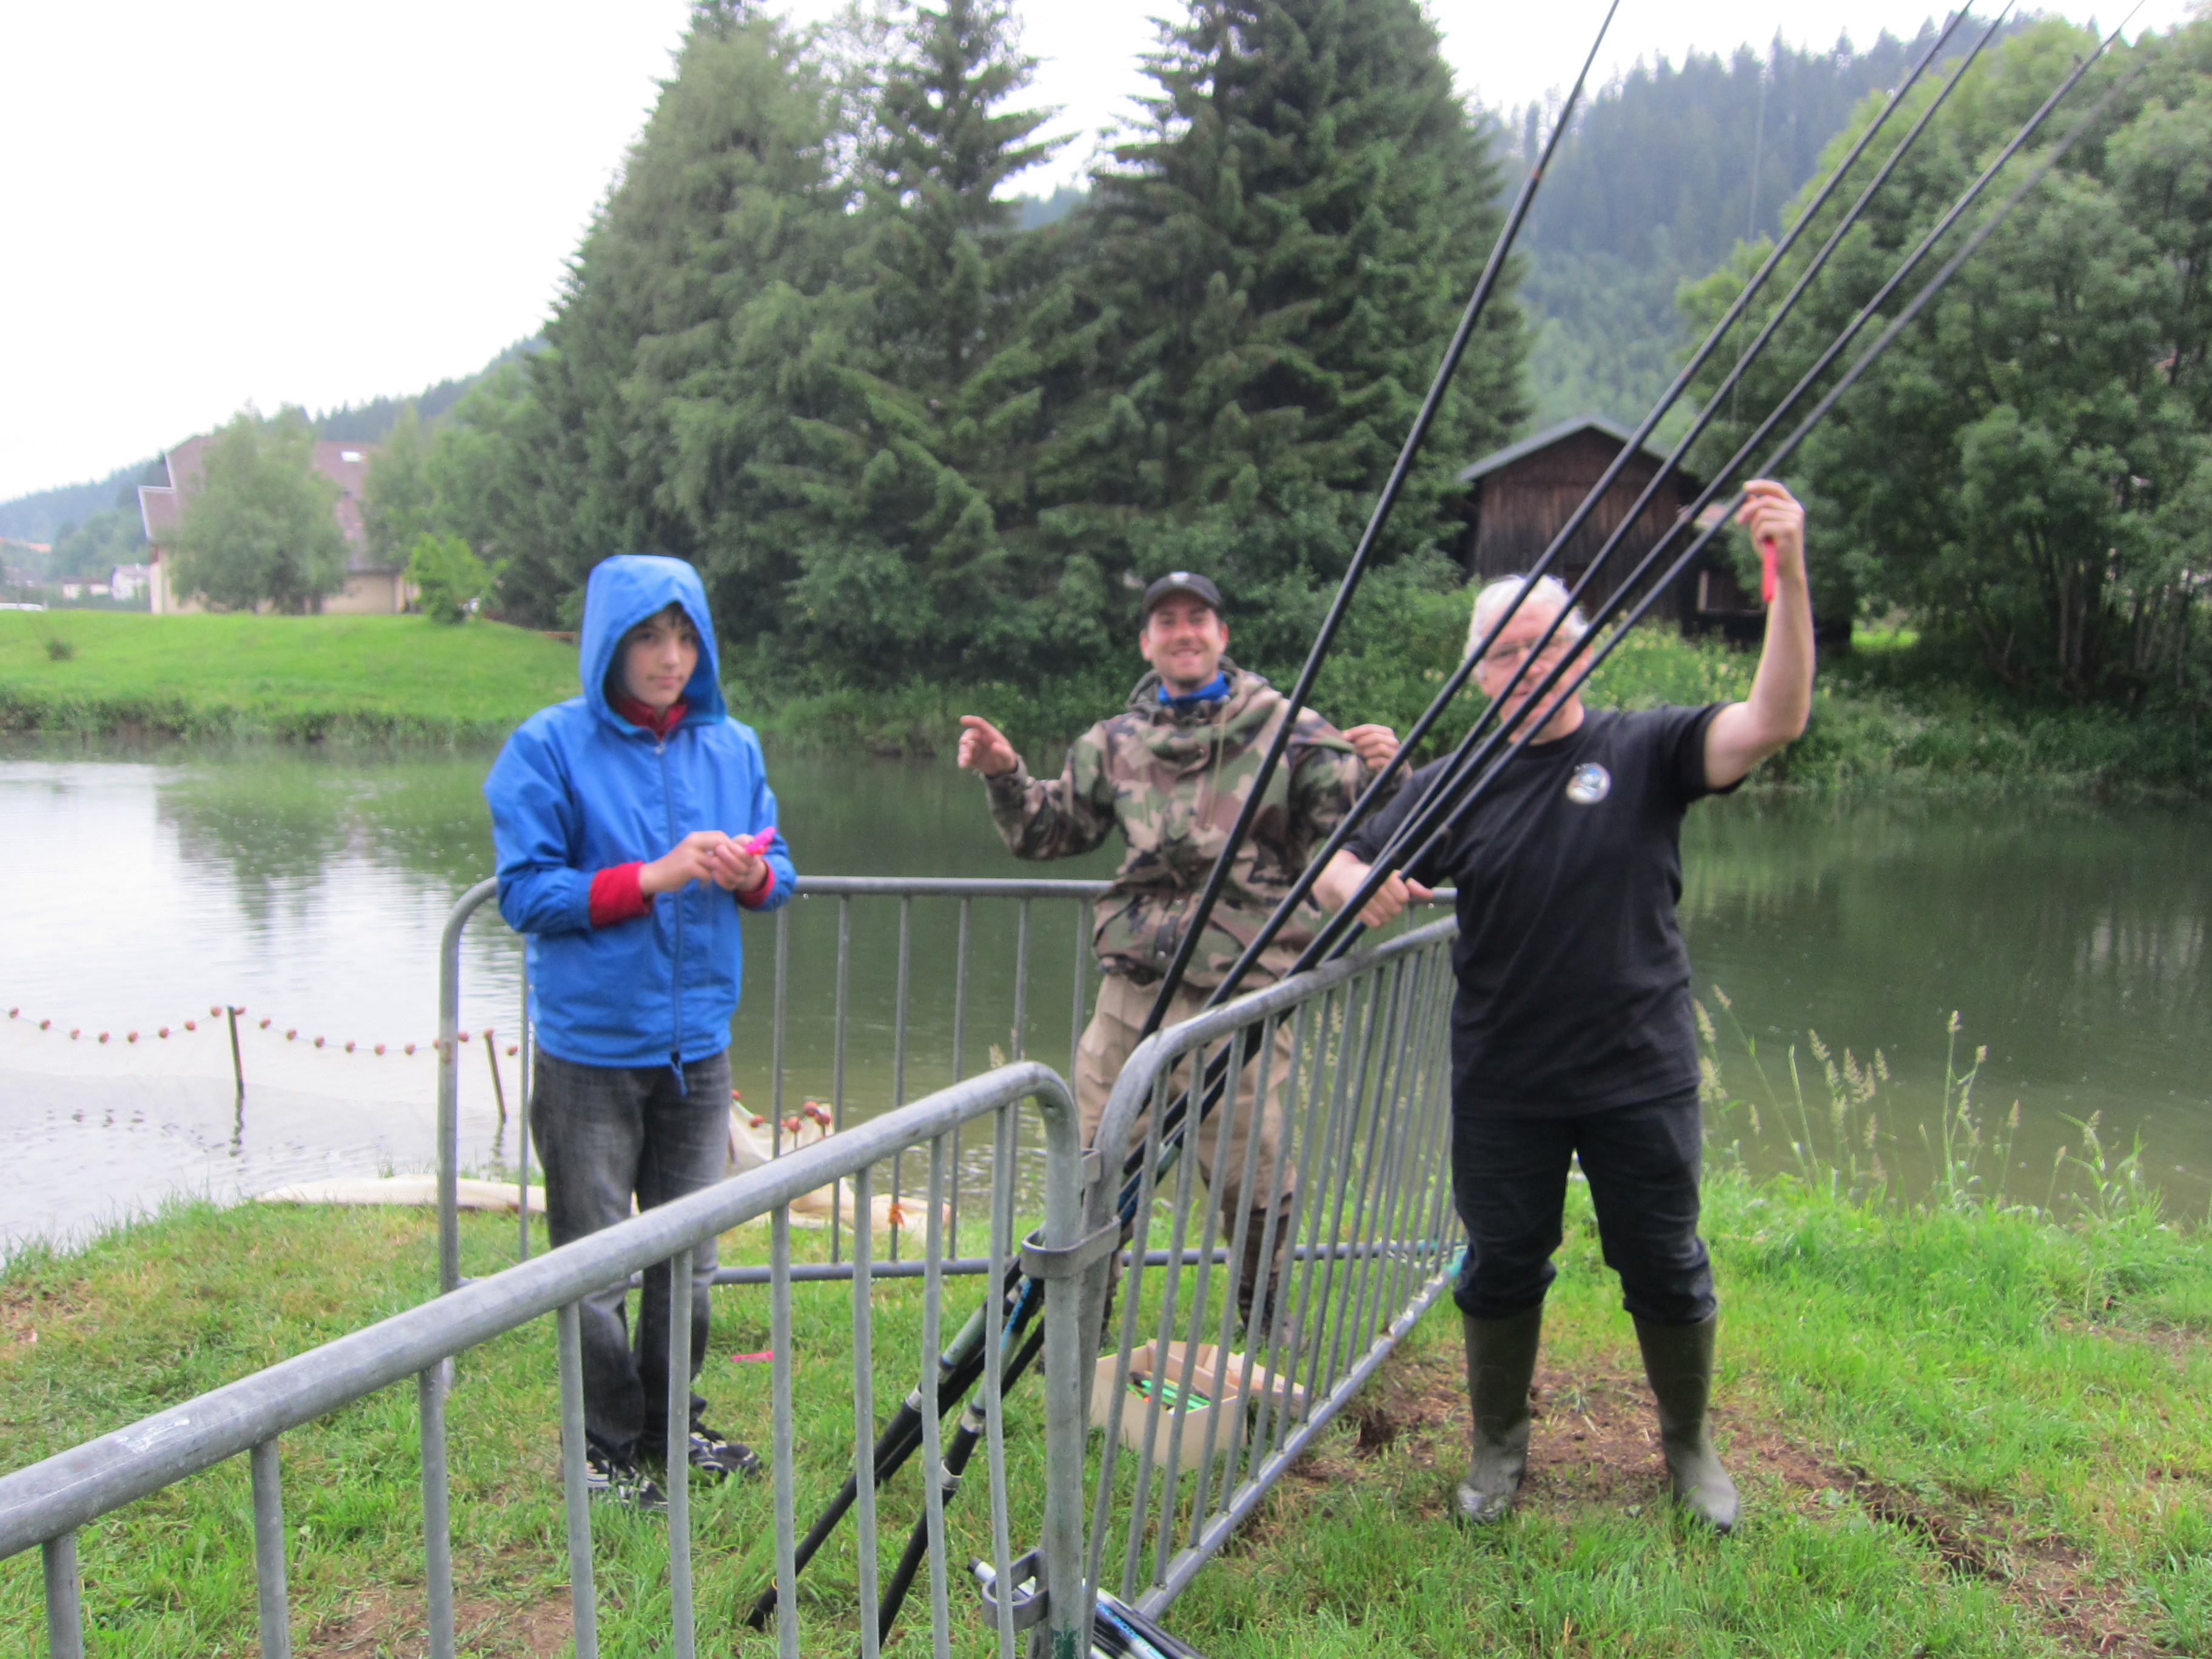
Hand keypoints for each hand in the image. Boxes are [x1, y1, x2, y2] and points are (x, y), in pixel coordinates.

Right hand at [641, 830, 731, 895]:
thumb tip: (730, 854)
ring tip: (717, 880)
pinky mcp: (688, 866)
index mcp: (695, 837)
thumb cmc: (676, 866)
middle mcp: (693, 841)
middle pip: (721, 845)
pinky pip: (707, 874)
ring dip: (719, 873)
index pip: (720, 835)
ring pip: (716, 862)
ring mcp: (690, 853)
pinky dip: (707, 881)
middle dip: (728, 859)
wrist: (655, 875)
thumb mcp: (692, 853)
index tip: (732, 860)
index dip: (730, 847)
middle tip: (729, 871)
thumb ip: (707, 851)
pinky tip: (702, 885)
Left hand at [705, 839, 766, 893]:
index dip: (740, 853)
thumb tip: (747, 842)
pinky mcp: (732, 885)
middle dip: (729, 859)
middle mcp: (748, 870)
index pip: (749, 858)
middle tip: (718, 849)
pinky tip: (714, 871)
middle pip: (742, 869)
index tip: (730, 845)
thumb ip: (745, 840)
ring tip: (714, 859)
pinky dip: (720, 879)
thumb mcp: (742, 841)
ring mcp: (740, 879)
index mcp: (753, 859)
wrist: (731, 859)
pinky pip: (728, 885)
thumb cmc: (737, 847)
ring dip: (723, 868)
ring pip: (735, 878)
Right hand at [957, 715, 1018, 777]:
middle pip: (970, 734)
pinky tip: (963, 765)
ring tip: (965, 760)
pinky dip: (962, 760)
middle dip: (965, 737)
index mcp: (989, 733)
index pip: (980, 724)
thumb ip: (1002, 751)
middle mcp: (980, 738)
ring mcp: (974, 748)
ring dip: (963, 752)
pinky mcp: (970, 757)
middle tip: (963, 742)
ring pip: (965, 746)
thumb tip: (994, 746)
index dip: (971, 721)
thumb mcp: (1007, 756)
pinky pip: (963, 757)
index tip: (962, 719)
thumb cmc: (1006, 759)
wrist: (1002, 770)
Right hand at [1312, 849, 1432, 928]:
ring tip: (1380, 905)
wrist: (1344, 880)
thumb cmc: (1374, 879)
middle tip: (1387, 899)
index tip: (1400, 895)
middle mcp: (1372, 887)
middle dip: (1394, 906)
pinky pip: (1376, 924)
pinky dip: (1377, 921)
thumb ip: (1412, 885)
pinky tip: (1373, 912)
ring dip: (1386, 914)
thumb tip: (1429, 895)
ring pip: (1386, 917)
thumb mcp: (1392, 876)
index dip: (1402, 896)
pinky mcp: (1357, 912)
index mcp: (1382, 876)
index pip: (1401, 894)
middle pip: (1395, 908)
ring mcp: (1363, 901)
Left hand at [1343, 723, 1399, 770]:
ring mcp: (1395, 752)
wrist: (1391, 772)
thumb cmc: (1376, 756)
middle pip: (1376, 736)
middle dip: (1361, 741)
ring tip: (1360, 754)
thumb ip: (1358, 739)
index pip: (1370, 728)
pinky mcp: (1395, 764)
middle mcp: (1393, 740)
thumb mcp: (1367, 746)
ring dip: (1366, 750)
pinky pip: (1382, 760)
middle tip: (1352, 746)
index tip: (1344, 736)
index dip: (1356, 731)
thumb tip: (1343, 735)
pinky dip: (1372, 761)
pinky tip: (1368, 763)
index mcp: (1386, 732)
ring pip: (1380, 747)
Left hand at [1735, 479, 1805, 587]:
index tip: (1744, 487)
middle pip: (1765, 501)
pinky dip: (1759, 536)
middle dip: (1748, 510)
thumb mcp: (1762, 528)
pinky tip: (1765, 545)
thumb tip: (1748, 496)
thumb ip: (1757, 512)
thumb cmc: (1772, 549)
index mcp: (1791, 506)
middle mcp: (1795, 510)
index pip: (1776, 489)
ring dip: (1755, 529)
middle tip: (1737, 521)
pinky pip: (1764, 526)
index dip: (1760, 485)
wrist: (1785, 569)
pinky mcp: (1790, 528)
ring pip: (1762, 514)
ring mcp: (1794, 518)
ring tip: (1761, 540)